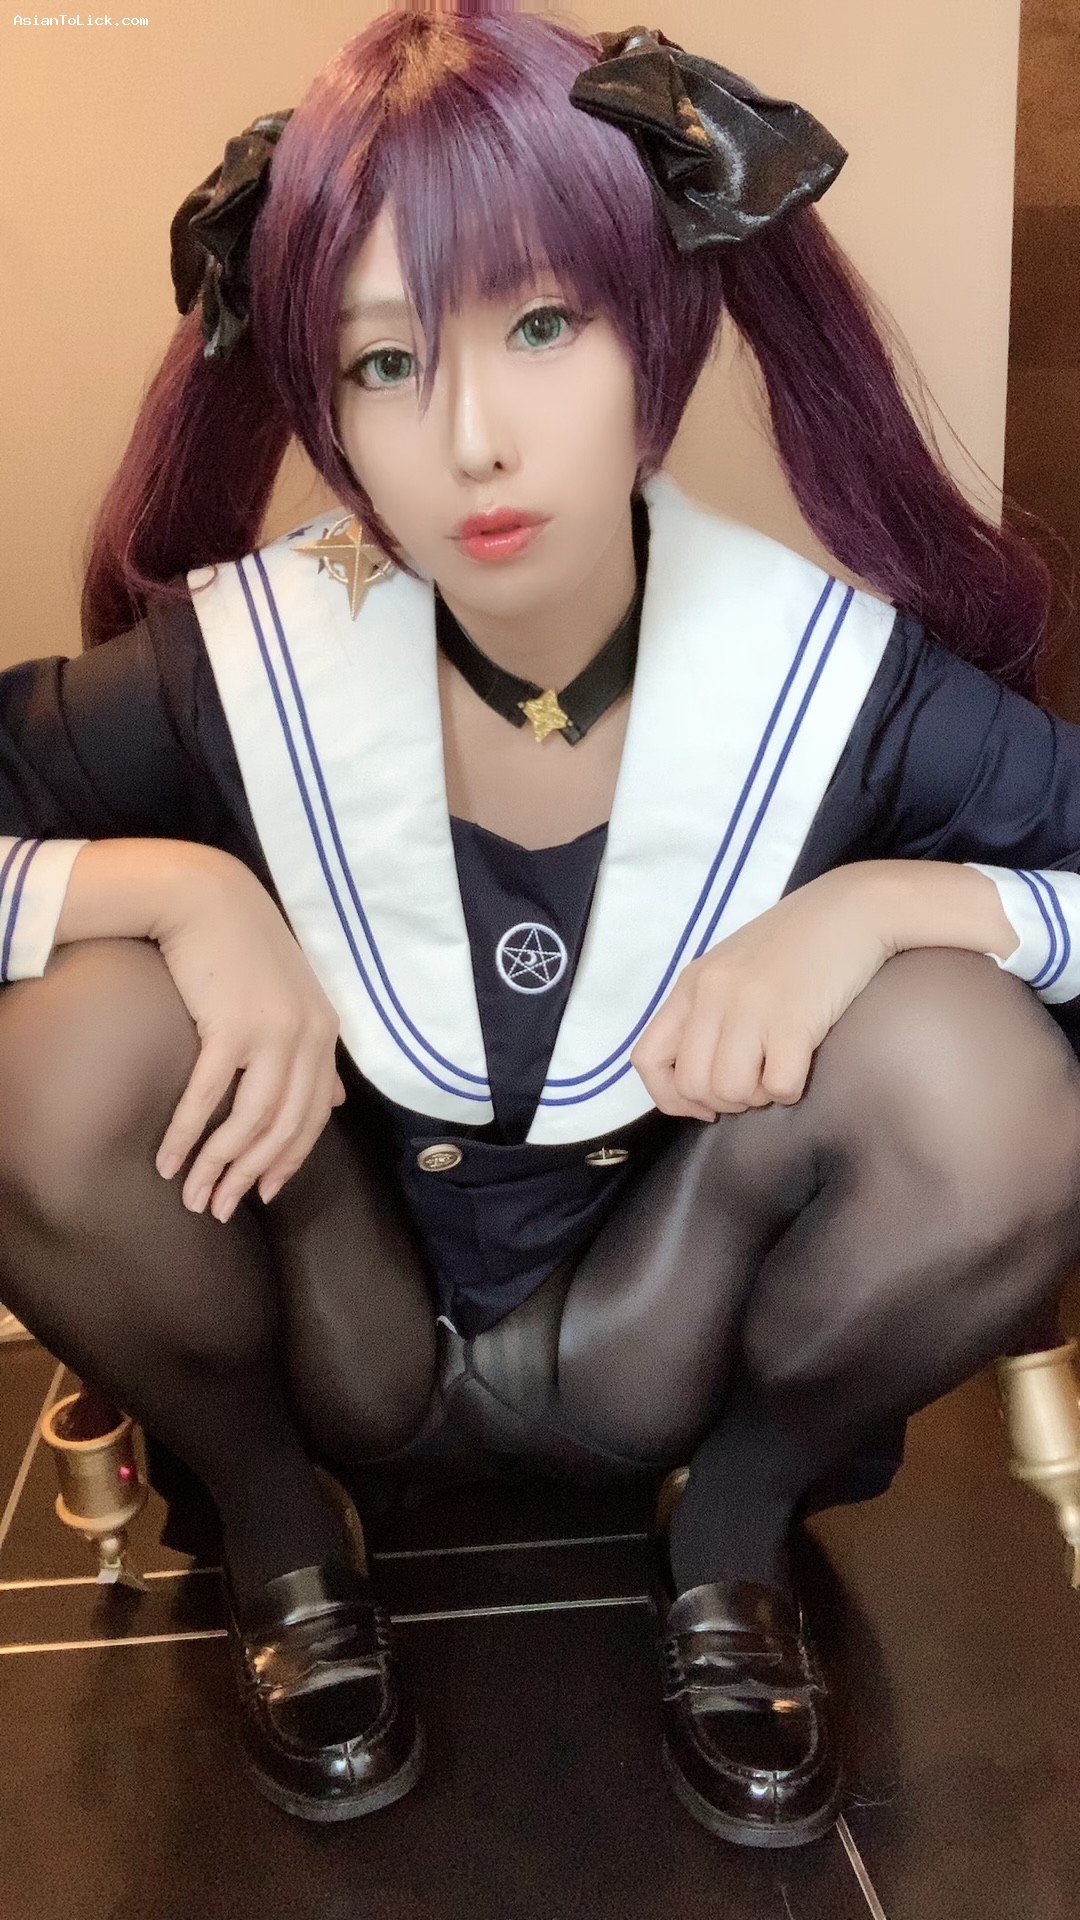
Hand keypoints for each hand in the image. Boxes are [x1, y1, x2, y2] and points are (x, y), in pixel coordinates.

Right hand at [150, 850, 347, 1219]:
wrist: (205, 897)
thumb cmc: (242, 949)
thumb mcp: (294, 998)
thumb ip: (313, 1050)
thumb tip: (337, 1101)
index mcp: (324, 1035)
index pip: (314, 1117)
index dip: (289, 1162)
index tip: (262, 1194)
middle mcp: (307, 1038)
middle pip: (282, 1129)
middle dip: (249, 1177)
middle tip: (219, 1209)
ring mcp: (272, 1033)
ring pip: (249, 1123)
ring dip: (216, 1167)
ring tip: (193, 1197)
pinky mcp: (231, 1027)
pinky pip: (208, 1098)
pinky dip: (186, 1135)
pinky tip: (168, 1161)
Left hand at [629, 864, 892, 1118]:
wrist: (853, 908)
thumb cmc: (796, 944)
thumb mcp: (733, 970)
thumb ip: (708, 1014)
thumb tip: (701, 1086)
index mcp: (691, 984)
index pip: (647, 1059)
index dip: (671, 1096)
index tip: (705, 1100)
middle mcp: (712, 995)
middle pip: (692, 1085)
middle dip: (724, 1101)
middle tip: (754, 1080)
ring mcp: (751, 1006)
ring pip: (731, 1092)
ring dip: (758, 1096)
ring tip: (778, 1068)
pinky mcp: (793, 1020)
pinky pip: (778, 1088)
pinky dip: (791, 1089)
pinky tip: (802, 1063)